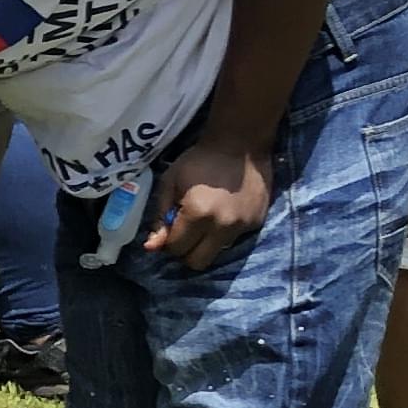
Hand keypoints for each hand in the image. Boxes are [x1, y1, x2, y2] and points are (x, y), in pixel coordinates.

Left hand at [141, 131, 270, 268]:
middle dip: (186, 252)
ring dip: (205, 244)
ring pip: (216, 253)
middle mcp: (222, 226)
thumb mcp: (170, 182)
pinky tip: (222, 213)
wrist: (241, 144)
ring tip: (204, 221)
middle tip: (184, 233)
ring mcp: (242, 227)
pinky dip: (223, 233)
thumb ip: (160, 217)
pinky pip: (233, 240)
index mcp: (198, 214)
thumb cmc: (199, 160)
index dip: (168, 242)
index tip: (170, 228)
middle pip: (197, 262)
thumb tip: (151, 247)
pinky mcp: (256, 224)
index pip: (177, 249)